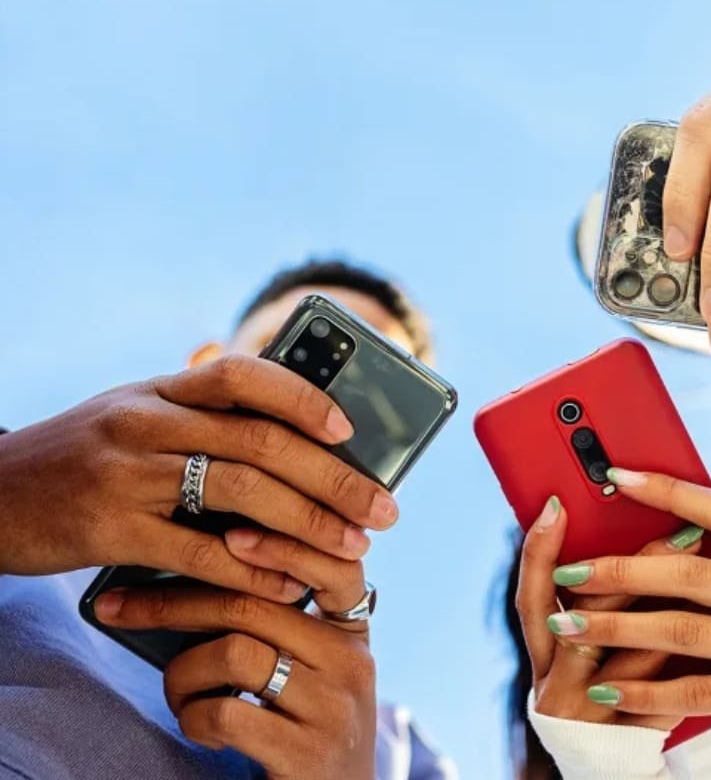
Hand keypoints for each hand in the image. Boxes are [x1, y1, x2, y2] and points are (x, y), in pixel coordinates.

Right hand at [0, 354, 397, 602]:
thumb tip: (291, 413)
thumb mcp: (132, 416)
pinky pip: (197, 552)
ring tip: (352, 548)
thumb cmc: (79, 459)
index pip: (243, 375)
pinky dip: (252, 569)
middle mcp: (144, 422)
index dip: (303, 397)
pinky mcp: (109, 530)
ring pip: (239, 493)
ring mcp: (125, 474)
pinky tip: (288, 583)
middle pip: (259, 441)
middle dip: (332, 477)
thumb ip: (199, 411)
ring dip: (307, 523)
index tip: (351, 431)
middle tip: (383, 509)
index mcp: (158, 391)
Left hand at [92, 563, 375, 779]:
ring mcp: (332, 707)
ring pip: (235, 652)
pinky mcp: (305, 752)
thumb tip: (203, 568)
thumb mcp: (311, 672)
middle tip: (121, 607)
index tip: (231, 532)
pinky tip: (199, 727)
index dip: (284, 544)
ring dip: (182, 673)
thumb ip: (283, 626)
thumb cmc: (304, 732)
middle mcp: (352, 662)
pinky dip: (192, 718)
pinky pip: (225, 712)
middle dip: (176, 602)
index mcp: (352, 633)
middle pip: (256, 603)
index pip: (335, 566)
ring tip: (180, 694)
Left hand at [547, 471, 710, 721]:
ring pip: (683, 632)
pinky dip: (643, 690)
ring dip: (617, 627)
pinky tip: (603, 687)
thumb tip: (649, 512)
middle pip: (692, 576)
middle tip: (570, 571)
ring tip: (569, 623)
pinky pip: (691, 692)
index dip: (671, 492)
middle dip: (623, 571)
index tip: (617, 477)